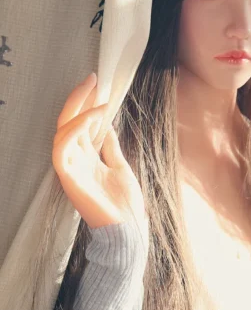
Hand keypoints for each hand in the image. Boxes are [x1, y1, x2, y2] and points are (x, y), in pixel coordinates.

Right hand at [52, 72, 146, 231]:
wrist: (129, 230)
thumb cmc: (125, 203)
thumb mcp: (120, 166)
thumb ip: (110, 147)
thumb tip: (107, 125)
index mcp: (87, 159)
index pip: (80, 125)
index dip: (86, 104)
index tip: (98, 84)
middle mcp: (76, 161)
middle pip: (68, 124)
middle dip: (78, 100)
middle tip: (92, 79)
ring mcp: (71, 170)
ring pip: (62, 133)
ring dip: (78, 112)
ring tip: (97, 98)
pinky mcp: (69, 179)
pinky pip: (62, 150)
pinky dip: (74, 131)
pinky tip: (92, 118)